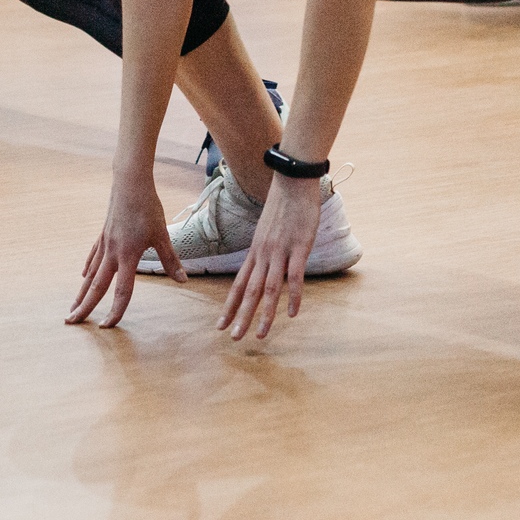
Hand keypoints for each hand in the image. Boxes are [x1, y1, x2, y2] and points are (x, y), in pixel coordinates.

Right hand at [66, 171, 184, 327]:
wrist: (130, 183)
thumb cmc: (147, 207)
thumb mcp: (162, 234)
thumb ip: (170, 260)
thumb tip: (183, 280)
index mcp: (128, 255)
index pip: (122, 290)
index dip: (115, 310)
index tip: (107, 326)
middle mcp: (112, 253)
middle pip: (96, 286)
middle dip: (84, 306)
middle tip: (71, 322)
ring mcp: (105, 244)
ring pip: (90, 274)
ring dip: (81, 292)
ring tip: (73, 307)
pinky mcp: (104, 234)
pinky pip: (93, 257)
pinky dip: (88, 269)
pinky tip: (83, 277)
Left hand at [220, 173, 322, 339]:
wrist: (292, 181)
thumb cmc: (283, 205)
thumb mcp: (268, 231)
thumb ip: (267, 250)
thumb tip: (267, 265)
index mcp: (255, 252)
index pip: (239, 284)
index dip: (230, 306)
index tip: (220, 325)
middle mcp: (263, 254)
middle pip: (249, 291)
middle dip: (241, 317)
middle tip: (234, 338)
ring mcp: (280, 251)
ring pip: (269, 289)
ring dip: (265, 314)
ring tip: (261, 335)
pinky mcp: (299, 247)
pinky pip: (295, 277)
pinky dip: (293, 297)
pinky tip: (293, 313)